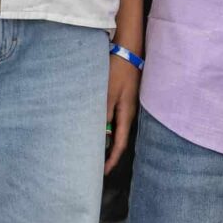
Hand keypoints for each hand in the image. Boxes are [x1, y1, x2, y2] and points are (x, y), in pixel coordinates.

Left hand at [104, 52, 139, 172]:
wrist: (129, 50)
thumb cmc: (118, 70)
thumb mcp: (107, 93)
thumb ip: (103, 113)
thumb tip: (99, 133)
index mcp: (126, 115)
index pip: (120, 144)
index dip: (112, 160)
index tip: (103, 172)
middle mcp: (129, 113)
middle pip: (119, 139)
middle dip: (108, 152)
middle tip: (95, 162)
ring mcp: (127, 105)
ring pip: (116, 128)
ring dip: (107, 138)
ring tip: (94, 147)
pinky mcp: (124, 98)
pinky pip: (115, 117)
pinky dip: (107, 126)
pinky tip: (98, 125)